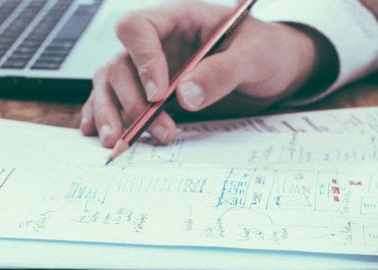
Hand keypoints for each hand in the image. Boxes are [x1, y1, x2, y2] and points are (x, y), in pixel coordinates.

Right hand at [80, 0, 329, 146]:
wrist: (278, 70)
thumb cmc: (268, 51)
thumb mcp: (255, 57)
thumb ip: (222, 72)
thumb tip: (186, 95)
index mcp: (180, 19)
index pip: (139, 27)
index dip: (142, 59)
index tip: (158, 93)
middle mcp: (159, 42)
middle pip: (120, 62)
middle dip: (132, 100)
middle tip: (155, 128)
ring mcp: (152, 67)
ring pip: (111, 83)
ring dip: (111, 112)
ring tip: (118, 141)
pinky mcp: (152, 92)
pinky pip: (117, 99)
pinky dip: (104, 115)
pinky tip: (98, 133)